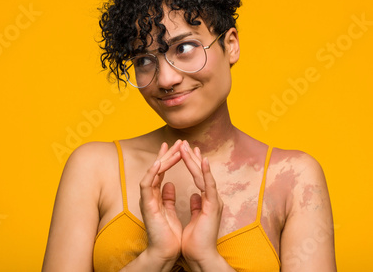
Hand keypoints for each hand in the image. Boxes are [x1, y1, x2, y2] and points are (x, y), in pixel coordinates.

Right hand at [139, 140, 182, 263]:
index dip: (170, 158)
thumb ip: (168, 197)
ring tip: (172, 148)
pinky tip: (160, 163)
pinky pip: (146, 184)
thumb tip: (169, 184)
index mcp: (156, 196)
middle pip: (157, 169)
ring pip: (152, 173)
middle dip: (167, 154)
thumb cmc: (168, 234)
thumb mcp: (170, 211)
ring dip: (162, 159)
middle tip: (177, 141)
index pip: (162, 172)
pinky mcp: (146, 205)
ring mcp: (146, 199)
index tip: (178, 147)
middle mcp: (149, 195)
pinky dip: (152, 173)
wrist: (166, 251)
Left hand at [180, 141, 223, 267]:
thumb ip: (196, 205)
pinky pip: (209, 185)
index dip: (191, 163)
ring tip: (188, 147)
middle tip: (184, 143)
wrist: (200, 255)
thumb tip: (195, 195)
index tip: (185, 151)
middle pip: (200, 173)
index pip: (197, 177)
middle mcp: (212, 198)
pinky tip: (202, 161)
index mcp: (207, 200)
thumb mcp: (194, 218)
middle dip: (192, 157)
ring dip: (195, 160)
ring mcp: (214, 201)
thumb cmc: (196, 240)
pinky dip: (205, 173)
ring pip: (204, 175)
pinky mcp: (213, 206)